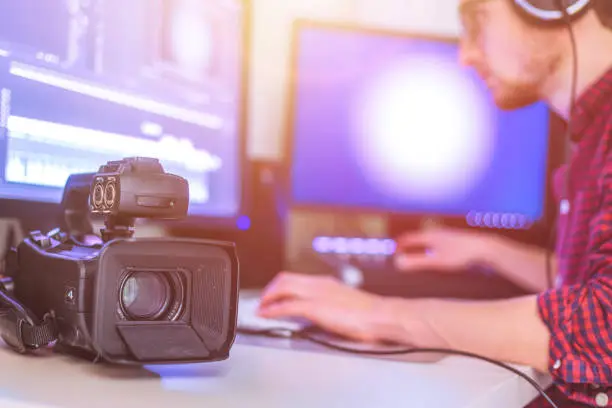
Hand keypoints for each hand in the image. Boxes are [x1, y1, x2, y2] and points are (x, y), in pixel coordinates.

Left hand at [257, 272, 401, 343]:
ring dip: (268, 297)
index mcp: (326, 283)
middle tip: (263, 301)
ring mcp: (316, 294)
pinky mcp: (315, 307)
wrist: (381, 315)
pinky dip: (272, 309)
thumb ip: (331, 304)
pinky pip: (286, 305)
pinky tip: (266, 315)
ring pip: (282, 287)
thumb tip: (324, 312)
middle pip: (285, 279)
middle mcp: (319, 284)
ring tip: (261, 308)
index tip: (274, 294)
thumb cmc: (370, 313)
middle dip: (269, 290)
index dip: (280, 286)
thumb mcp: (346, 303)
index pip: (296, 278)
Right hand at [394, 227, 495, 272]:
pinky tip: (437, 252)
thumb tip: (397, 263)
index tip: (393, 251)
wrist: (485, 248)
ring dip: (419, 243)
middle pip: (418, 236)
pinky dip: (430, 246)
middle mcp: (437, 232)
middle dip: (408, 243)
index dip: (400, 245)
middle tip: (400, 249)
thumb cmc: (460, 255)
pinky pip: (438, 241)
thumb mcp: (436, 261)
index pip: (409, 238)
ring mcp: (447, 235)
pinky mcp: (456, 239)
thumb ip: (417, 262)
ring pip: (429, 238)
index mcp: (430, 236)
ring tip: (416, 249)